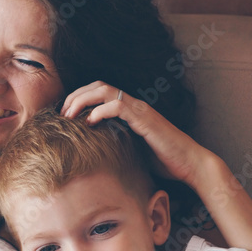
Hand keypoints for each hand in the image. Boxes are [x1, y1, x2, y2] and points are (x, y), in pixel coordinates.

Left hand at [61, 81, 216, 187]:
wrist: (190, 164)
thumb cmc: (165, 161)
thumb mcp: (133, 150)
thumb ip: (116, 143)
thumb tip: (93, 152)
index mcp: (131, 110)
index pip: (100, 92)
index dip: (80, 98)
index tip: (65, 114)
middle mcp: (135, 105)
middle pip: (98, 85)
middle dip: (76, 95)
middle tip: (61, 112)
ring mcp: (140, 110)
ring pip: (105, 90)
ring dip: (83, 99)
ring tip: (69, 114)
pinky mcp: (145, 119)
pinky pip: (118, 106)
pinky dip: (100, 110)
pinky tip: (90, 122)